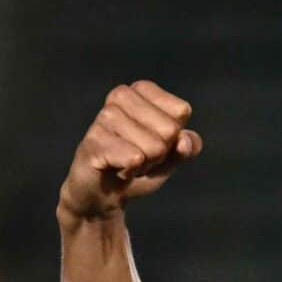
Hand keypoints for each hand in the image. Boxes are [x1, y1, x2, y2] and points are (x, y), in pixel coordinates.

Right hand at [59, 81, 200, 221]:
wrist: (102, 192)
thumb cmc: (137, 166)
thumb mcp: (171, 156)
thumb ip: (187, 146)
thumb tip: (185, 141)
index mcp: (142, 90)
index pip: (181, 111)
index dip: (173, 137)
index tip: (153, 142)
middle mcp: (122, 95)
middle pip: (169, 130)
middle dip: (159, 154)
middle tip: (138, 156)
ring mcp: (106, 116)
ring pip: (153, 147)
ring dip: (144, 165)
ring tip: (125, 161)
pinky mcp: (94, 139)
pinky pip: (134, 159)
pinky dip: (131, 171)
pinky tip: (116, 168)